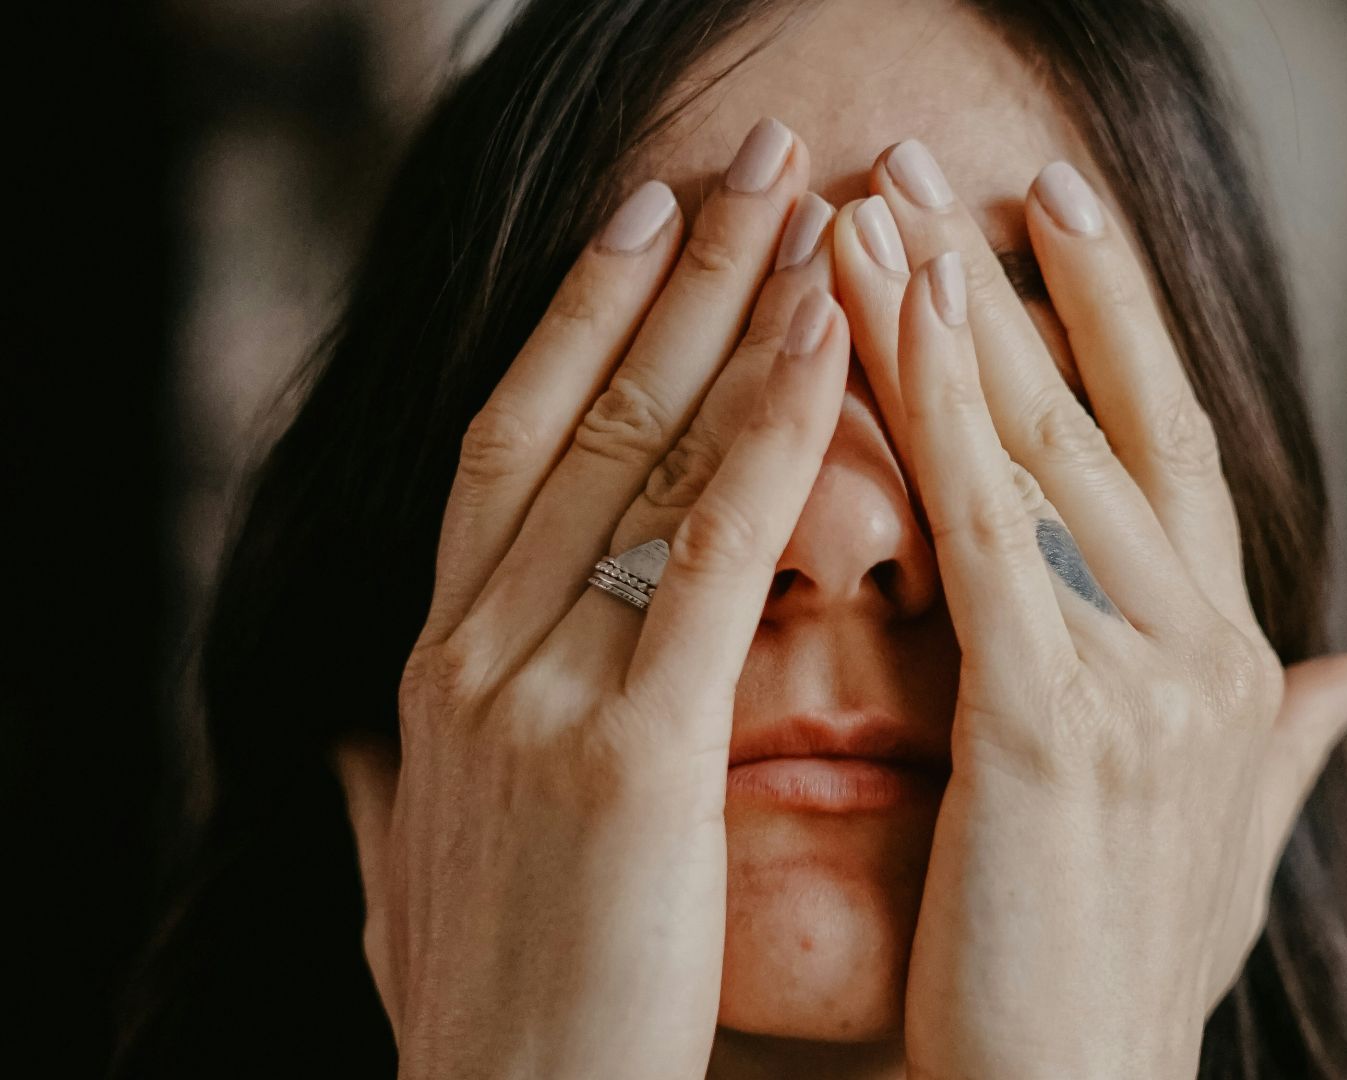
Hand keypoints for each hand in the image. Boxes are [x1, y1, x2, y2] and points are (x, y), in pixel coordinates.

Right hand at [331, 119, 846, 1079]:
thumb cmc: (496, 1024)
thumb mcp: (410, 890)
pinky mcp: (625, 756)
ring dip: (731, 308)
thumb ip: (392, 800)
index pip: (512, 446)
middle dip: (669, 268)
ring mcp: (534, 694)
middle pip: (579, 412)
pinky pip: (711, 554)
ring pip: (641, 451)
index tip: (643, 223)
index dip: (578, 321)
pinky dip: (769, 432)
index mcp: (440, 674)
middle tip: (743, 154)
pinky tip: (827, 337)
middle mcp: (472, 655)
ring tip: (808, 196)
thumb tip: (364, 756)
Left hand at [833, 142, 1346, 1077]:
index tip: (1056, 220)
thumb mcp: (1228, 847)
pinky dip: (930, 410)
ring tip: (885, 199)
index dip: (1117, 326)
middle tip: (944, 164)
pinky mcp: (1053, 723)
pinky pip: (983, 531)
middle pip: (1109, 421)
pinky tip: (872, 317)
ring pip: (1043, 451)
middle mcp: (1209, 651)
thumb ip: (1293, 740)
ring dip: (958, 310)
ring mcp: (1142, 679)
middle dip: (1024, 282)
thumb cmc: (1124, 982)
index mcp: (1235, 665)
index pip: (1172, 453)